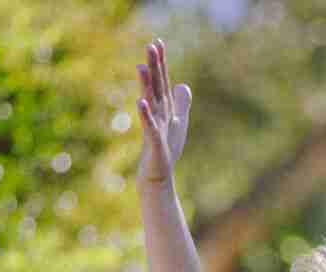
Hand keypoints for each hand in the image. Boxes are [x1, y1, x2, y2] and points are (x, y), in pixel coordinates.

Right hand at [136, 39, 191, 185]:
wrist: (158, 176)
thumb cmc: (166, 150)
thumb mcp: (178, 123)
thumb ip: (181, 103)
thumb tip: (184, 84)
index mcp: (164, 108)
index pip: (162, 81)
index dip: (161, 62)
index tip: (158, 41)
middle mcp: (156, 113)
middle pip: (155, 86)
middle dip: (153, 67)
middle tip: (150, 45)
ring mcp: (153, 127)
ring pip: (150, 102)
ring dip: (145, 85)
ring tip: (141, 66)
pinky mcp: (153, 142)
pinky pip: (150, 126)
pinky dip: (145, 115)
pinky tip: (141, 102)